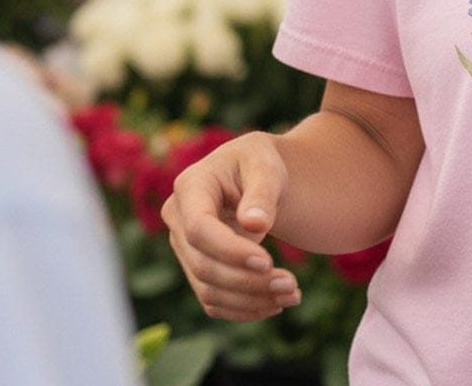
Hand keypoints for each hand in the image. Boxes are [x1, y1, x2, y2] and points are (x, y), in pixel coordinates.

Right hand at [162, 131, 301, 321]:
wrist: (255, 175)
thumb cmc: (259, 163)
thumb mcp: (265, 165)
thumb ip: (261, 191)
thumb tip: (255, 224)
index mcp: (190, 186)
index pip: (199, 228)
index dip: (230, 250)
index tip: (267, 262)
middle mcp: (178, 220)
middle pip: (204, 265)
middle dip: (248, 281)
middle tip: (291, 285)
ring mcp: (185, 249)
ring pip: (209, 290)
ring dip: (251, 300)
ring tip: (292, 295)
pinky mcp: (198, 269)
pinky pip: (214, 301)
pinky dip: (245, 308)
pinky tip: (277, 304)